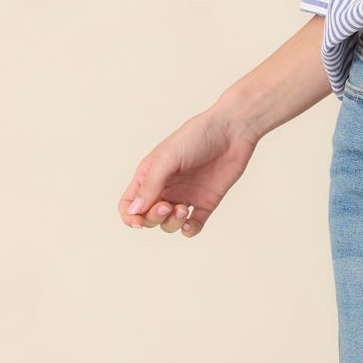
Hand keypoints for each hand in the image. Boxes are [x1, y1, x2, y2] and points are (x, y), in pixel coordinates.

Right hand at [118, 107, 258, 238]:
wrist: (232, 132)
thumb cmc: (196, 137)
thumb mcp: (167, 158)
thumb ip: (150, 185)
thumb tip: (134, 211)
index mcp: (149, 175)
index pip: (130, 204)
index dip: (130, 217)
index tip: (138, 222)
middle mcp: (165, 188)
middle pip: (148, 217)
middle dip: (154, 218)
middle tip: (168, 206)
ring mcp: (185, 196)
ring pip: (169, 224)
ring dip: (172, 223)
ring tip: (183, 209)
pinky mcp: (205, 202)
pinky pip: (193, 225)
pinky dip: (189, 230)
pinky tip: (189, 224)